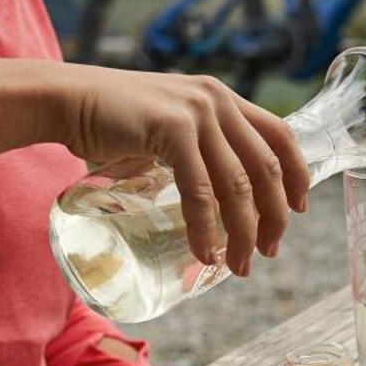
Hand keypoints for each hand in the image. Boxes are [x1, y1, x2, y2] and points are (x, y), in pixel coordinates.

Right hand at [48, 64, 310, 276]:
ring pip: (238, 185)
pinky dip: (205, 228)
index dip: (297, 175)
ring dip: (243, 233)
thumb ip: (198, 147)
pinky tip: (206, 254)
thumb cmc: (114, 122)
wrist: (66, 100)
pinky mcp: (171, 129)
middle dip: (274, 218)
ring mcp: (196, 112)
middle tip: (268, 253)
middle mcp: (217, 101)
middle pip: (266, 168)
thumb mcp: (170, 127)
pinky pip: (201, 190)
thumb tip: (219, 197)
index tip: (299, 210)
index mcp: (223, 99)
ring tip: (240, 266)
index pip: (281, 135)